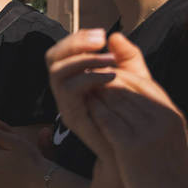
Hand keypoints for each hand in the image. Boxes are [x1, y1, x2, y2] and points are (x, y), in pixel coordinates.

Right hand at [46, 30, 146, 161]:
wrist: (132, 152)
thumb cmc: (133, 117)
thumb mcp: (135, 80)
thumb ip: (128, 58)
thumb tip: (115, 35)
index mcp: (76, 79)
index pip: (64, 51)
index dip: (78, 38)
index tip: (102, 35)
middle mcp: (65, 90)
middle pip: (52, 57)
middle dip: (75, 44)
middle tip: (100, 40)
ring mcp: (65, 104)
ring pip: (56, 71)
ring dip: (83, 59)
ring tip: (110, 60)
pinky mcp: (72, 116)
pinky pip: (69, 90)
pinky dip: (88, 77)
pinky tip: (111, 75)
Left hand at [87, 72, 187, 187]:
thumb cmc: (173, 172)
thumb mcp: (174, 137)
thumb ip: (160, 118)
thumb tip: (144, 103)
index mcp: (172, 113)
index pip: (144, 83)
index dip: (121, 77)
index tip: (104, 75)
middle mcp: (162, 118)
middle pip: (127, 89)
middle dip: (105, 82)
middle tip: (85, 77)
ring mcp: (148, 131)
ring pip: (115, 102)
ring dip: (96, 94)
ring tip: (81, 89)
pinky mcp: (131, 147)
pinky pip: (107, 121)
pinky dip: (94, 112)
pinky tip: (83, 109)